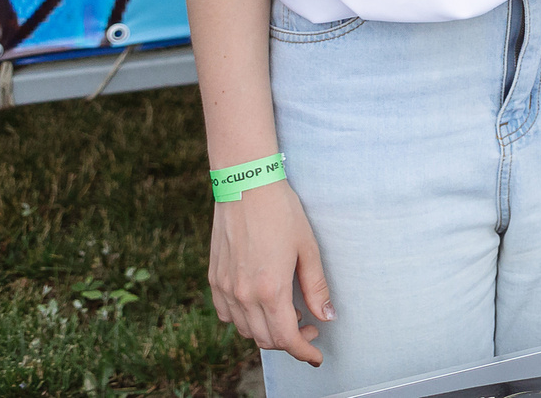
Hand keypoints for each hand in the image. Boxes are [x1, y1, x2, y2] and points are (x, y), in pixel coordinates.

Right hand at [209, 182, 329, 364]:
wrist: (246, 185)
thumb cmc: (282, 212)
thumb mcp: (308, 248)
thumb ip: (316, 287)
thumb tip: (326, 316)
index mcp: (270, 289)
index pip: (285, 338)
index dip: (303, 352)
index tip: (316, 356)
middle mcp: (243, 295)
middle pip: (265, 339)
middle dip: (290, 341)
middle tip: (310, 326)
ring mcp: (225, 288)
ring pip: (245, 330)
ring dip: (268, 331)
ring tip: (290, 312)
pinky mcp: (214, 279)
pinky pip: (227, 314)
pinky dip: (245, 320)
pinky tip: (261, 305)